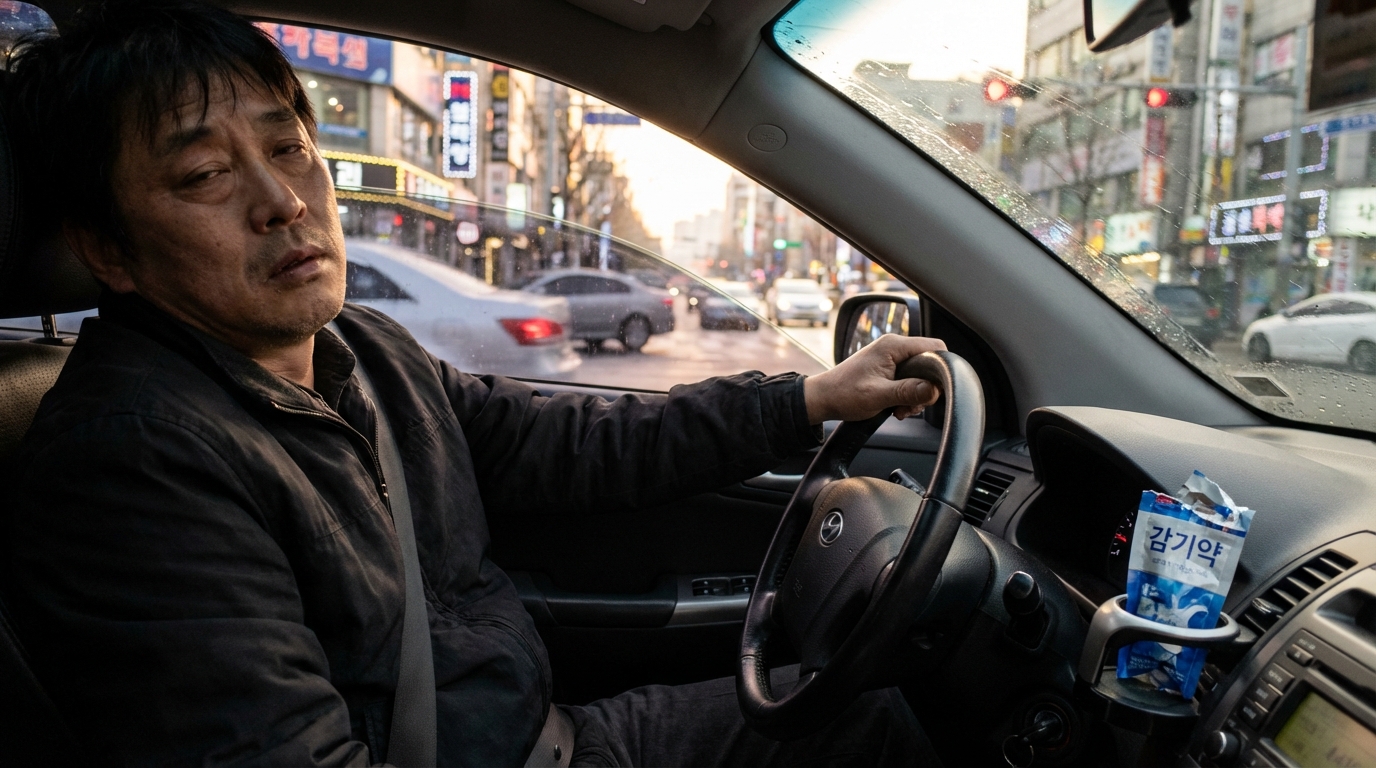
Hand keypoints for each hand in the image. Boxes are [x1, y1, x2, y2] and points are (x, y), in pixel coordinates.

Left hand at [803, 334, 946, 423]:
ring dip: (915, 396)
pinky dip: (907, 396)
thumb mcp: (878, 396)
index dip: (940, 369)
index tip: (933, 391)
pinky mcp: (889, 370)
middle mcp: (894, 348)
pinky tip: (896, 408)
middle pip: (929, 364)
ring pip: (920, 376)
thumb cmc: (844, 394)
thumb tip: (934, 390)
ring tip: (899, 409)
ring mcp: (891, 358)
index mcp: (893, 346)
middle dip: (925, 388)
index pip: (934, 347)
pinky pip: (909, 381)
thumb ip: (908, 391)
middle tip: (911, 405)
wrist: (823, 399)